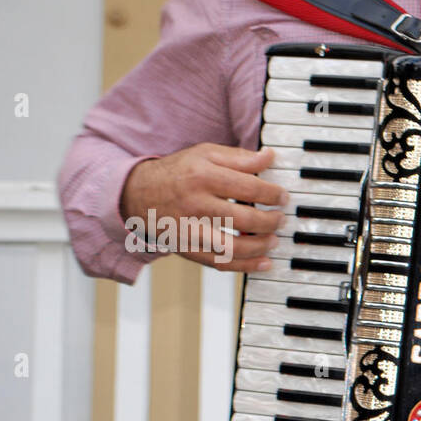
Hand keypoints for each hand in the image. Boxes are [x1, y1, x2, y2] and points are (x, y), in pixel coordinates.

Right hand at [119, 144, 287, 271]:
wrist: (137, 194)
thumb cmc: (179, 172)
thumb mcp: (204, 154)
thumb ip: (238, 157)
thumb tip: (269, 157)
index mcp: (202, 176)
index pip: (248, 187)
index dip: (272, 194)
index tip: (283, 197)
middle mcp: (194, 203)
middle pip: (243, 218)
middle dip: (270, 222)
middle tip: (281, 219)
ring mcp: (189, 230)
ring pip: (232, 246)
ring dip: (260, 246)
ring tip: (274, 240)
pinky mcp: (187, 250)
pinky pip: (220, 263)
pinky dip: (245, 266)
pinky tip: (263, 262)